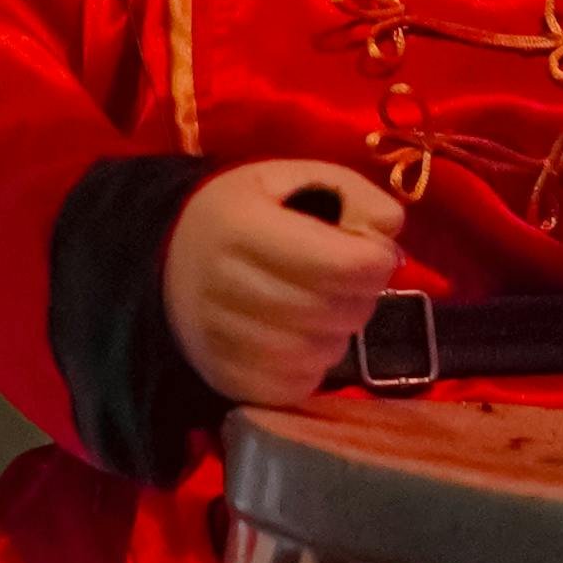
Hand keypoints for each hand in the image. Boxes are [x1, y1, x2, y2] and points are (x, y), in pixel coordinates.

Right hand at [166, 159, 407, 402]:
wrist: (173, 259)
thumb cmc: (248, 212)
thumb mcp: (297, 178)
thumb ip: (354, 193)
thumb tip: (389, 230)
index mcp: (243, 225)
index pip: (342, 265)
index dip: (375, 261)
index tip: (371, 253)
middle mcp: (224, 284)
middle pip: (333, 311)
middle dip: (361, 297)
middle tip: (349, 281)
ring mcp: (220, 338)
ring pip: (318, 353)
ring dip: (339, 332)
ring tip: (323, 307)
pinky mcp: (224, 378)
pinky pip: (295, 385)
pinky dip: (314, 365)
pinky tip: (303, 338)